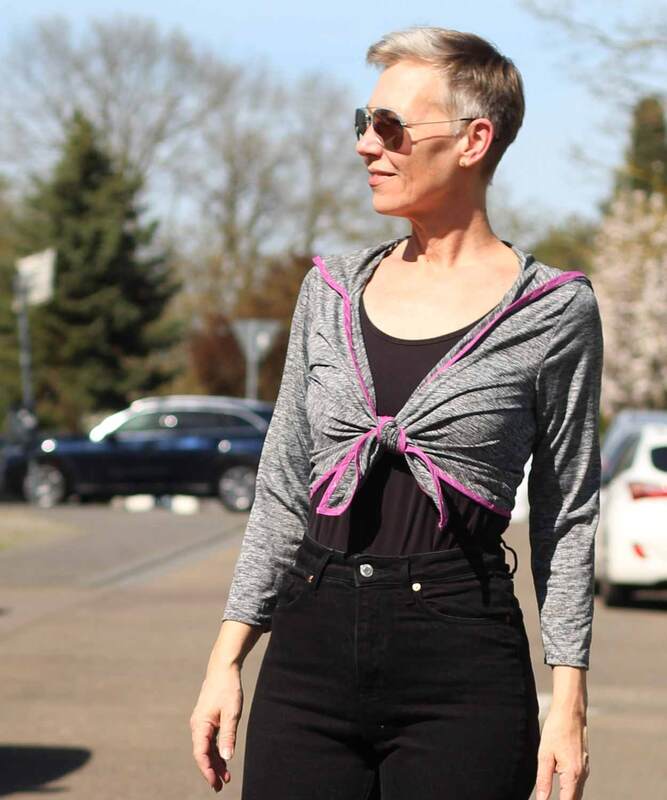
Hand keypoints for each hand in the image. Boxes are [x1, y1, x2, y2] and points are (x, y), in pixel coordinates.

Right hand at [190, 664, 242, 791]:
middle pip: (203, 753)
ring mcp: (201, 723)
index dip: (207, 770)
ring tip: (225, 777)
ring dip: (215, 762)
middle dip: (211, 770)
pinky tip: (224, 759)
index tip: (215, 782)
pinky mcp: (207, 719)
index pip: (201, 754)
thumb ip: (228, 735)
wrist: (223, 669)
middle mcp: (197, 726)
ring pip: (206, 748)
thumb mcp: (232, 713)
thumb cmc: (228, 689)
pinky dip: (216, 750)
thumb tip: (227, 757)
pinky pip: (209, 740)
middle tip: (221, 786)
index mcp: (200, 725)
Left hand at [535, 707, 589, 799]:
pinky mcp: (584, 763)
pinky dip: (570, 789)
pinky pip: (578, 782)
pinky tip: (561, 786)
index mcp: (573, 774)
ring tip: (554, 795)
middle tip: (547, 799)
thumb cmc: (556, 730)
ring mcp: (585, 769)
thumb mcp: (545, 755)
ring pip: (577, 792)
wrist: (571, 711)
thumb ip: (544, 780)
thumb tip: (542, 799)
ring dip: (568, 797)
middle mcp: (582, 774)